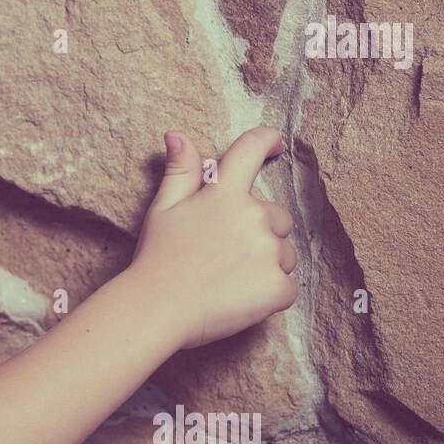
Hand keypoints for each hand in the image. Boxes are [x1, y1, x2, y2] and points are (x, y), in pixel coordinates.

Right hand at [126, 126, 297, 349]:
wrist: (156, 308)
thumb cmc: (157, 258)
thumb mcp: (163, 208)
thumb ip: (180, 171)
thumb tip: (177, 135)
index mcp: (224, 193)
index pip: (251, 150)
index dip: (267, 140)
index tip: (276, 144)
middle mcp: (253, 216)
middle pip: (278, 217)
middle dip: (261, 232)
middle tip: (225, 254)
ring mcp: (268, 252)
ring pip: (285, 254)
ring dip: (267, 264)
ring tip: (229, 279)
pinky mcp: (277, 287)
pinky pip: (287, 287)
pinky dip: (270, 295)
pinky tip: (240, 298)